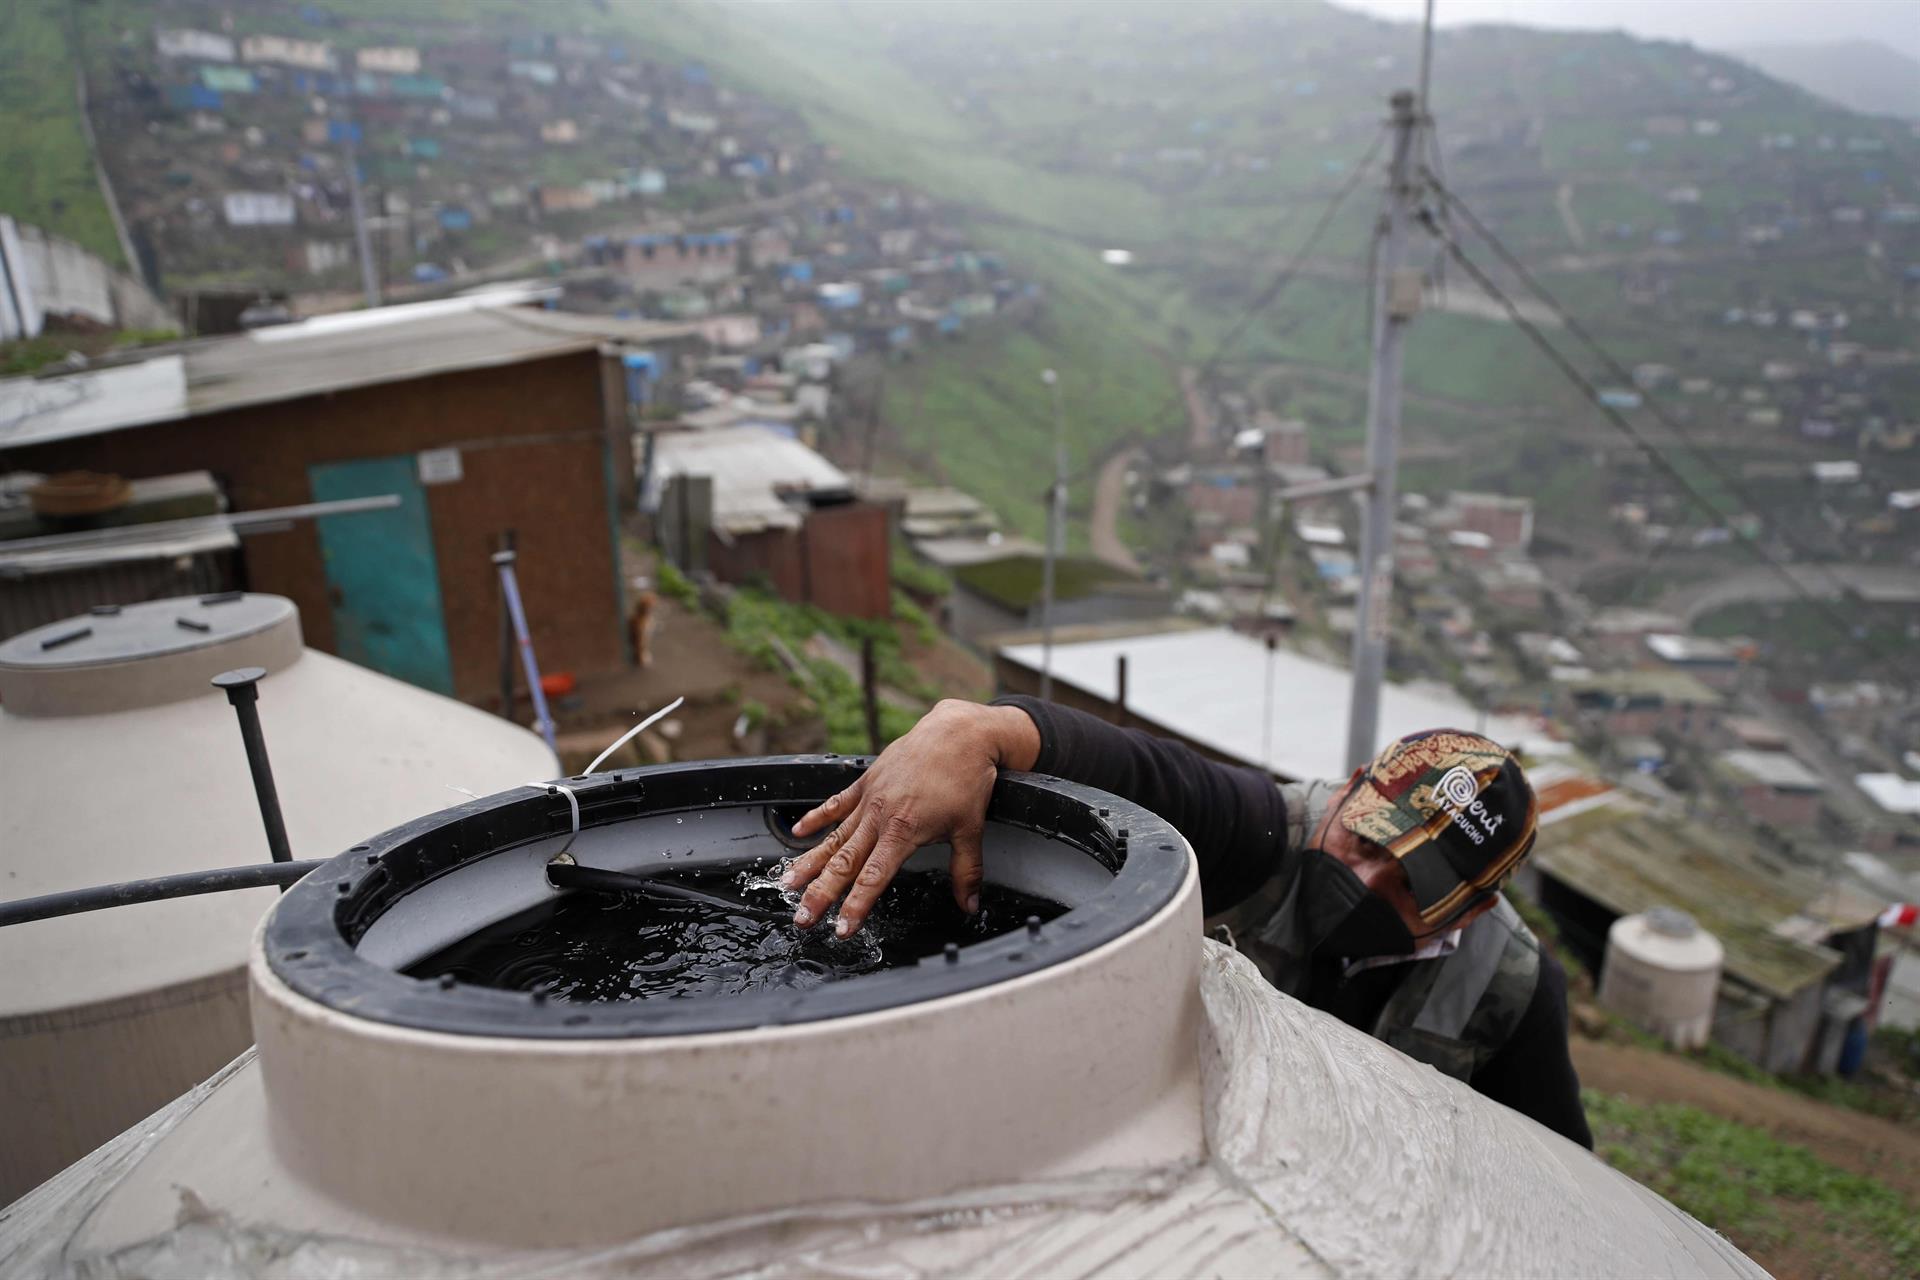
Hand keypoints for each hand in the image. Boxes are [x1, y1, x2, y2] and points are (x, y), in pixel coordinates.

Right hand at [783, 700, 1039, 935]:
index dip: (855, 906)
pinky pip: (836, 803)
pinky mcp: (866, 781)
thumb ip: (967, 871)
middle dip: (820, 893)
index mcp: (904, 831)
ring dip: (809, 861)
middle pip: (844, 862)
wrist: (958, 733)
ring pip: (834, 836)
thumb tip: (971, 905)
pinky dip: (816, 817)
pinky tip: (798, 832)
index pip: (873, 878)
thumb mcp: (972, 829)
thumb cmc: (966, 777)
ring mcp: (869, 798)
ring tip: (787, 881)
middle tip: (801, 917)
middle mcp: (880, 816)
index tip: (841, 929)